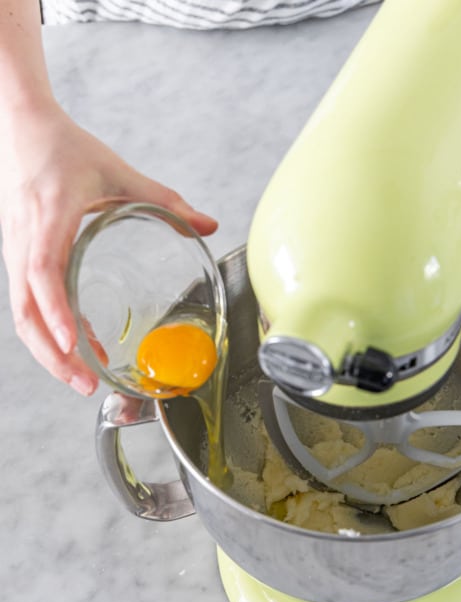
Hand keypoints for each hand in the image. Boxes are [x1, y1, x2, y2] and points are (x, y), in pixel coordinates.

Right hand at [0, 101, 217, 394]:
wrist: (19, 126)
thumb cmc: (65, 147)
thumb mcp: (119, 172)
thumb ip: (166, 201)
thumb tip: (209, 224)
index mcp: (49, 215)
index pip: (43, 270)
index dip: (57, 310)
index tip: (73, 342)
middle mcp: (24, 239)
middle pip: (27, 311)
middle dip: (54, 354)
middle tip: (86, 385)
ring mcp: (14, 251)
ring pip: (22, 316)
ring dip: (49, 353)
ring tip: (82, 381)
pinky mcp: (15, 259)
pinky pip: (26, 307)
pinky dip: (48, 334)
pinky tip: (78, 349)